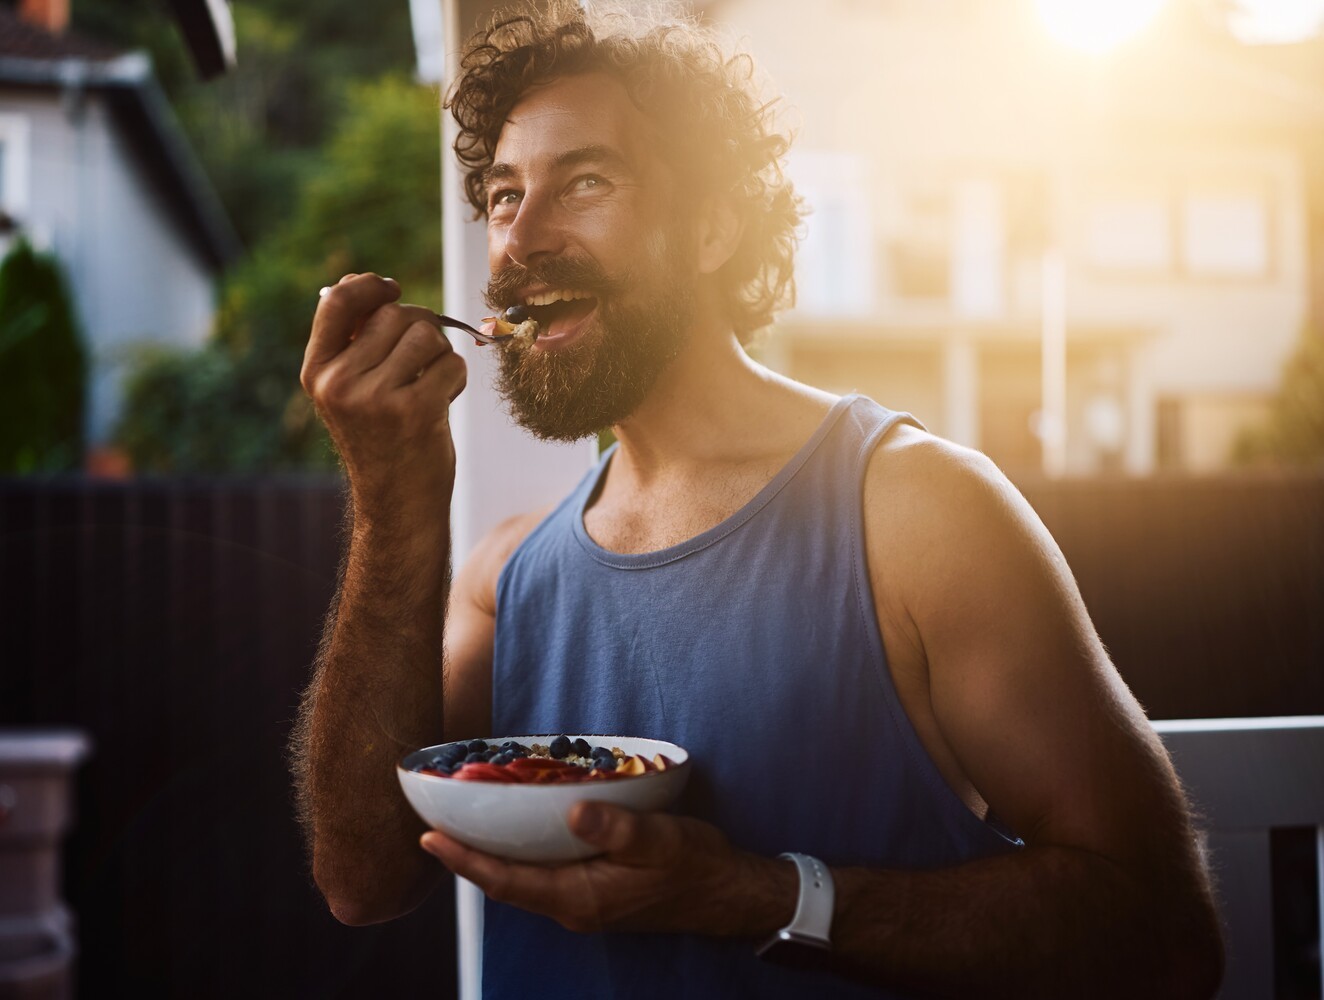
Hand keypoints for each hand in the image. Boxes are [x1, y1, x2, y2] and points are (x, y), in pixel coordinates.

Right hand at [301, 273, 466, 512]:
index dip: (368, 285)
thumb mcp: (351, 392)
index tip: (391, 288)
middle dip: (420, 327)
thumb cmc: (382, 440)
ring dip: (440, 354)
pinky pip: (450, 363)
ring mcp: (375, 397)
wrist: (399, 502)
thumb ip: (355, 343)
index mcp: (317, 372)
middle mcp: (339, 383)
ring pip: (426, 335)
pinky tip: (443, 402)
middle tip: (423, 360)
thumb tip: (368, 285)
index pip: (335, 302)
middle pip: (394, 314)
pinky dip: (456, 378)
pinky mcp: (414, 410)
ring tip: (431, 384)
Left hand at [420, 803, 787, 936]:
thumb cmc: (696, 868)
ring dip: (490, 854)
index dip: (465, 861)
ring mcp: (582, 900)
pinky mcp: (593, 890)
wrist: (727, 894)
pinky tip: (516, 826)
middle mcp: (573, 905)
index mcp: (580, 898)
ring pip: (522, 878)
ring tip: (462, 821)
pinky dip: (521, 851)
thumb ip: (616, 828)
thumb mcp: (662, 841)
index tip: (430, 838)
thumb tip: (572, 811)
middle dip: (467, 856)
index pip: (508, 882)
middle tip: (433, 821)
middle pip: (505, 883)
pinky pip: (543, 872)